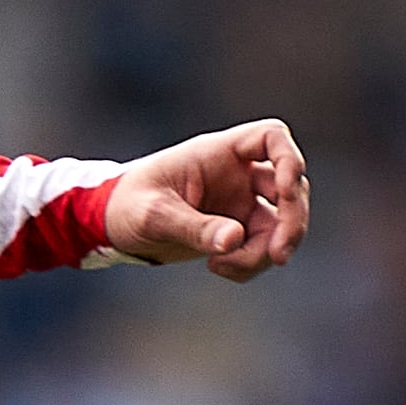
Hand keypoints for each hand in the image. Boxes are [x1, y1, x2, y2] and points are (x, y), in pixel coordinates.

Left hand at [103, 118, 309, 281]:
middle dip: (292, 220)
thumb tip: (234, 240)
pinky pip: (262, 246)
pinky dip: (250, 263)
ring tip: (222, 267)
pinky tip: (217, 268)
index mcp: (217, 153)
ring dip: (267, 250)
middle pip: (291, 185)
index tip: (285, 189)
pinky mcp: (237, 229)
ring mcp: (241, 201)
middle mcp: (237, 173)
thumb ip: (192, 227)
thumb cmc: (127, 206)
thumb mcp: (154, 216)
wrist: (113, 225)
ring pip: (281, 222)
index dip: (289, 159)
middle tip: (278, 255)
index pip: (270, 136)